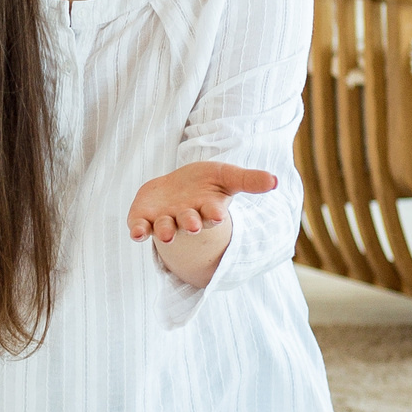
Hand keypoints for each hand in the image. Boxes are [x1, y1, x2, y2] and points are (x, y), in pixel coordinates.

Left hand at [127, 161, 278, 244]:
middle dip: (190, 224)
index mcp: (207, 210)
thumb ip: (249, 180)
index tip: (218, 214)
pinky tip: (137, 234)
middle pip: (189, 223)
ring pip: (165, 229)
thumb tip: (274, 181)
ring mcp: (164, 220)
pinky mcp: (143, 219)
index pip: (213, 214)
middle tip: (192, 225)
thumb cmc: (204, 183)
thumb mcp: (227, 176)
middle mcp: (186, 218)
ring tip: (167, 234)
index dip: (215, 215)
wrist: (174, 187)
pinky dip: (139, 231)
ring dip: (166, 231)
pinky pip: (140, 228)